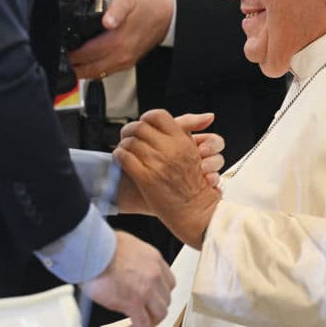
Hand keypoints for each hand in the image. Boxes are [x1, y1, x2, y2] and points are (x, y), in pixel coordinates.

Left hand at [68, 0, 173, 78]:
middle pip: (88, 69)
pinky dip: (93, 70)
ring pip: (97, 73)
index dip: (71, 54)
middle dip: (72, 66)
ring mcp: (125, 61)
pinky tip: (85, 64)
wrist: (166, 15)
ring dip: (81, 71)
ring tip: (68, 64)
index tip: (60, 50)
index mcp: (118, 41)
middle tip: (59, 60)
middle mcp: (121, 56)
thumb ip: (116, 9)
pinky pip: (106, 72)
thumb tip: (107, 21)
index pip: (86, 54)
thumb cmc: (146, 6)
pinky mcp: (128, 62)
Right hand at [80, 230, 174, 326]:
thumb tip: (128, 268)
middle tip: (145, 311)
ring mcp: (146, 289)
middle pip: (166, 298)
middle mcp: (154, 273)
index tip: (154, 297)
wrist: (93, 250)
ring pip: (160, 312)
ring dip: (151, 319)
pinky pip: (144, 323)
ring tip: (139, 321)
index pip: (168, 281)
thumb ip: (134, 259)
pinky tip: (132, 326)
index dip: (160, 292)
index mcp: (153, 258)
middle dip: (156, 306)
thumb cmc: (101, 245)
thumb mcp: (127, 245)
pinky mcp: (134, 303)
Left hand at [114, 109, 221, 249]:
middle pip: (140, 127)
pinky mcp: (146, 179)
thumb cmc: (194, 183)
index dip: (147, 118)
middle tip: (127, 135)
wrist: (195, 210)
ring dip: (123, 143)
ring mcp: (157, 164)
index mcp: (182, 141)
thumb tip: (206, 116)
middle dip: (130, 129)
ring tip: (123, 148)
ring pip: (131, 142)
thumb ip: (189, 131)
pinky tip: (120, 158)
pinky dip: (119, 156)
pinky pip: (125, 158)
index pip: (158, 116)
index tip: (143, 123)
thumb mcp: (194, 152)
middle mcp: (170, 150)